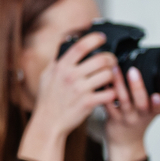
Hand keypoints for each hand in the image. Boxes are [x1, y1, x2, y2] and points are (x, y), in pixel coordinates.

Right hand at [20, 32, 117, 160]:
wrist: (48, 122)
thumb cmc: (47, 100)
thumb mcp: (46, 76)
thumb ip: (57, 62)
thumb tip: (65, 46)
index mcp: (60, 67)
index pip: (80, 46)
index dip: (94, 39)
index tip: (101, 38)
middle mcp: (70, 76)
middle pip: (101, 59)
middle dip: (111, 59)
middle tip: (111, 61)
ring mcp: (80, 90)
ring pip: (108, 75)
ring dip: (113, 75)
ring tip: (110, 78)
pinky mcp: (88, 103)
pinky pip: (109, 93)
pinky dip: (112, 92)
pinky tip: (109, 92)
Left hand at [103, 66, 159, 160]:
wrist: (125, 142)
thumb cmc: (136, 122)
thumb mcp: (149, 110)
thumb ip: (148, 96)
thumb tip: (143, 68)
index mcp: (152, 113)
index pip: (159, 108)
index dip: (159, 102)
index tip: (158, 95)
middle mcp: (140, 116)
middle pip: (141, 102)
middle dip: (137, 86)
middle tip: (133, 71)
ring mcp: (126, 118)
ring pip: (123, 101)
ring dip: (118, 84)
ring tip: (114, 69)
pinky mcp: (112, 118)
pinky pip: (108, 104)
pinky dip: (105, 92)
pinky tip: (102, 81)